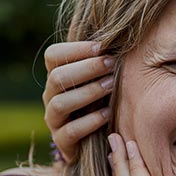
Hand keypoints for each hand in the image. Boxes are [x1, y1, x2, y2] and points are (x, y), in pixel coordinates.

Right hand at [43, 41, 116, 162]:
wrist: (98, 142)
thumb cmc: (104, 101)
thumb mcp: (102, 78)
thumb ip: (105, 61)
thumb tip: (125, 34)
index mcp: (57, 76)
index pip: (53, 55)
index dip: (75, 49)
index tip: (102, 47)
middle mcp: (50, 96)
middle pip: (57, 77)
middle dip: (86, 68)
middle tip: (112, 64)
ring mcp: (53, 119)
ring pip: (61, 103)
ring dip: (88, 92)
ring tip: (111, 86)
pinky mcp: (61, 142)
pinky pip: (70, 131)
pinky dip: (89, 121)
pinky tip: (107, 114)